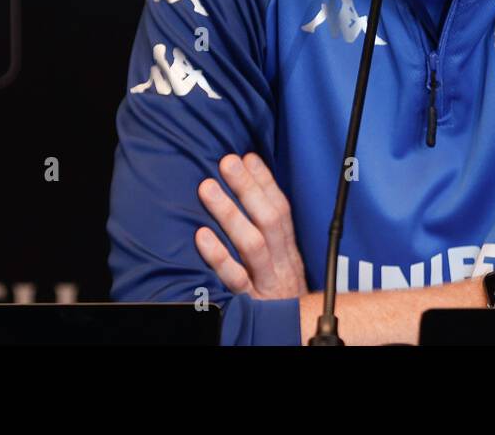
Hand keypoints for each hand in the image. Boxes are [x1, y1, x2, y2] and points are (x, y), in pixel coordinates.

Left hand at [195, 153, 308, 299]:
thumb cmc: (280, 297)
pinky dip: (218, 256)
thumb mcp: (282, 264)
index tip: (247, 156)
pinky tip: (201, 236)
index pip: (281, 209)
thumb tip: (253, 192)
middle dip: (248, 188)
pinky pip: (234, 279)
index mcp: (289, 252)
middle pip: (269, 220)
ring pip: (252, 244)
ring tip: (207, 187)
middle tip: (226, 161)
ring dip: (230, 213)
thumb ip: (271, 236)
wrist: (294, 338)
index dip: (265, 182)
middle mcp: (281, 265)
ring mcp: (266, 284)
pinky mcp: (250, 304)